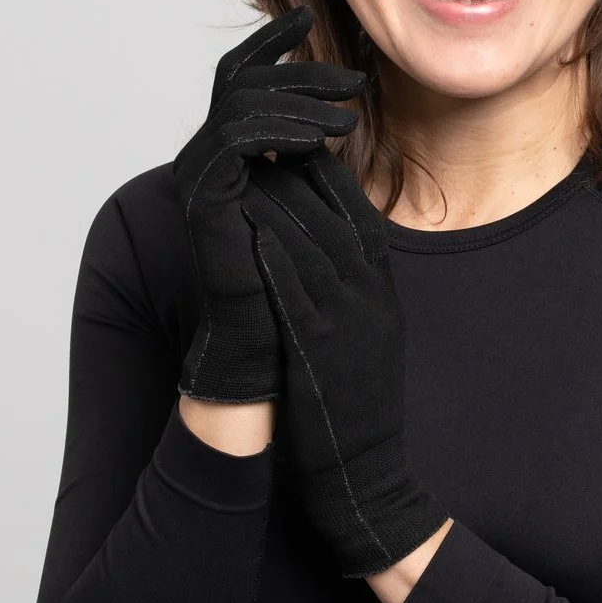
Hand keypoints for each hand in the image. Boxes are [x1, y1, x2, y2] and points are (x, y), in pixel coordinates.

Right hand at [173, 7, 364, 401]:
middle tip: (356, 79)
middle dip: (301, 70)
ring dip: (299, 101)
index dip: (271, 41)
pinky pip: (236, 138)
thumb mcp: (307, 191)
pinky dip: (278, 129)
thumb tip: (333, 108)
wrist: (264, 327)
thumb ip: (306, 147)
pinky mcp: (202, 192)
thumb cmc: (290, 268)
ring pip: (242, 103)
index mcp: (227, 146)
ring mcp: (198, 169)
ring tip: (348, 117)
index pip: (242, 74)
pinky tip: (318, 140)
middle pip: (244, 79)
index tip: (309, 15)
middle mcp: (205, 151)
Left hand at [242, 151, 448, 577]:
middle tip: (233, 127)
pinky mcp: (316, 336)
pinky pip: (287, 274)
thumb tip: (301, 217)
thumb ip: (342, 262)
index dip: (298, 150)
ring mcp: (344, 305)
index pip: (339, 183)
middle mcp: (366, 278)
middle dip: (274, 155)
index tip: (262, 131)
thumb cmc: (359, 400)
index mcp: (378, 267)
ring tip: (223, 158)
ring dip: (261, 186)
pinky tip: (234, 218)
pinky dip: (262, 239)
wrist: (368, 475)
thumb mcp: (366, 316)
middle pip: (317, 193)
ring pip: (300, 223)